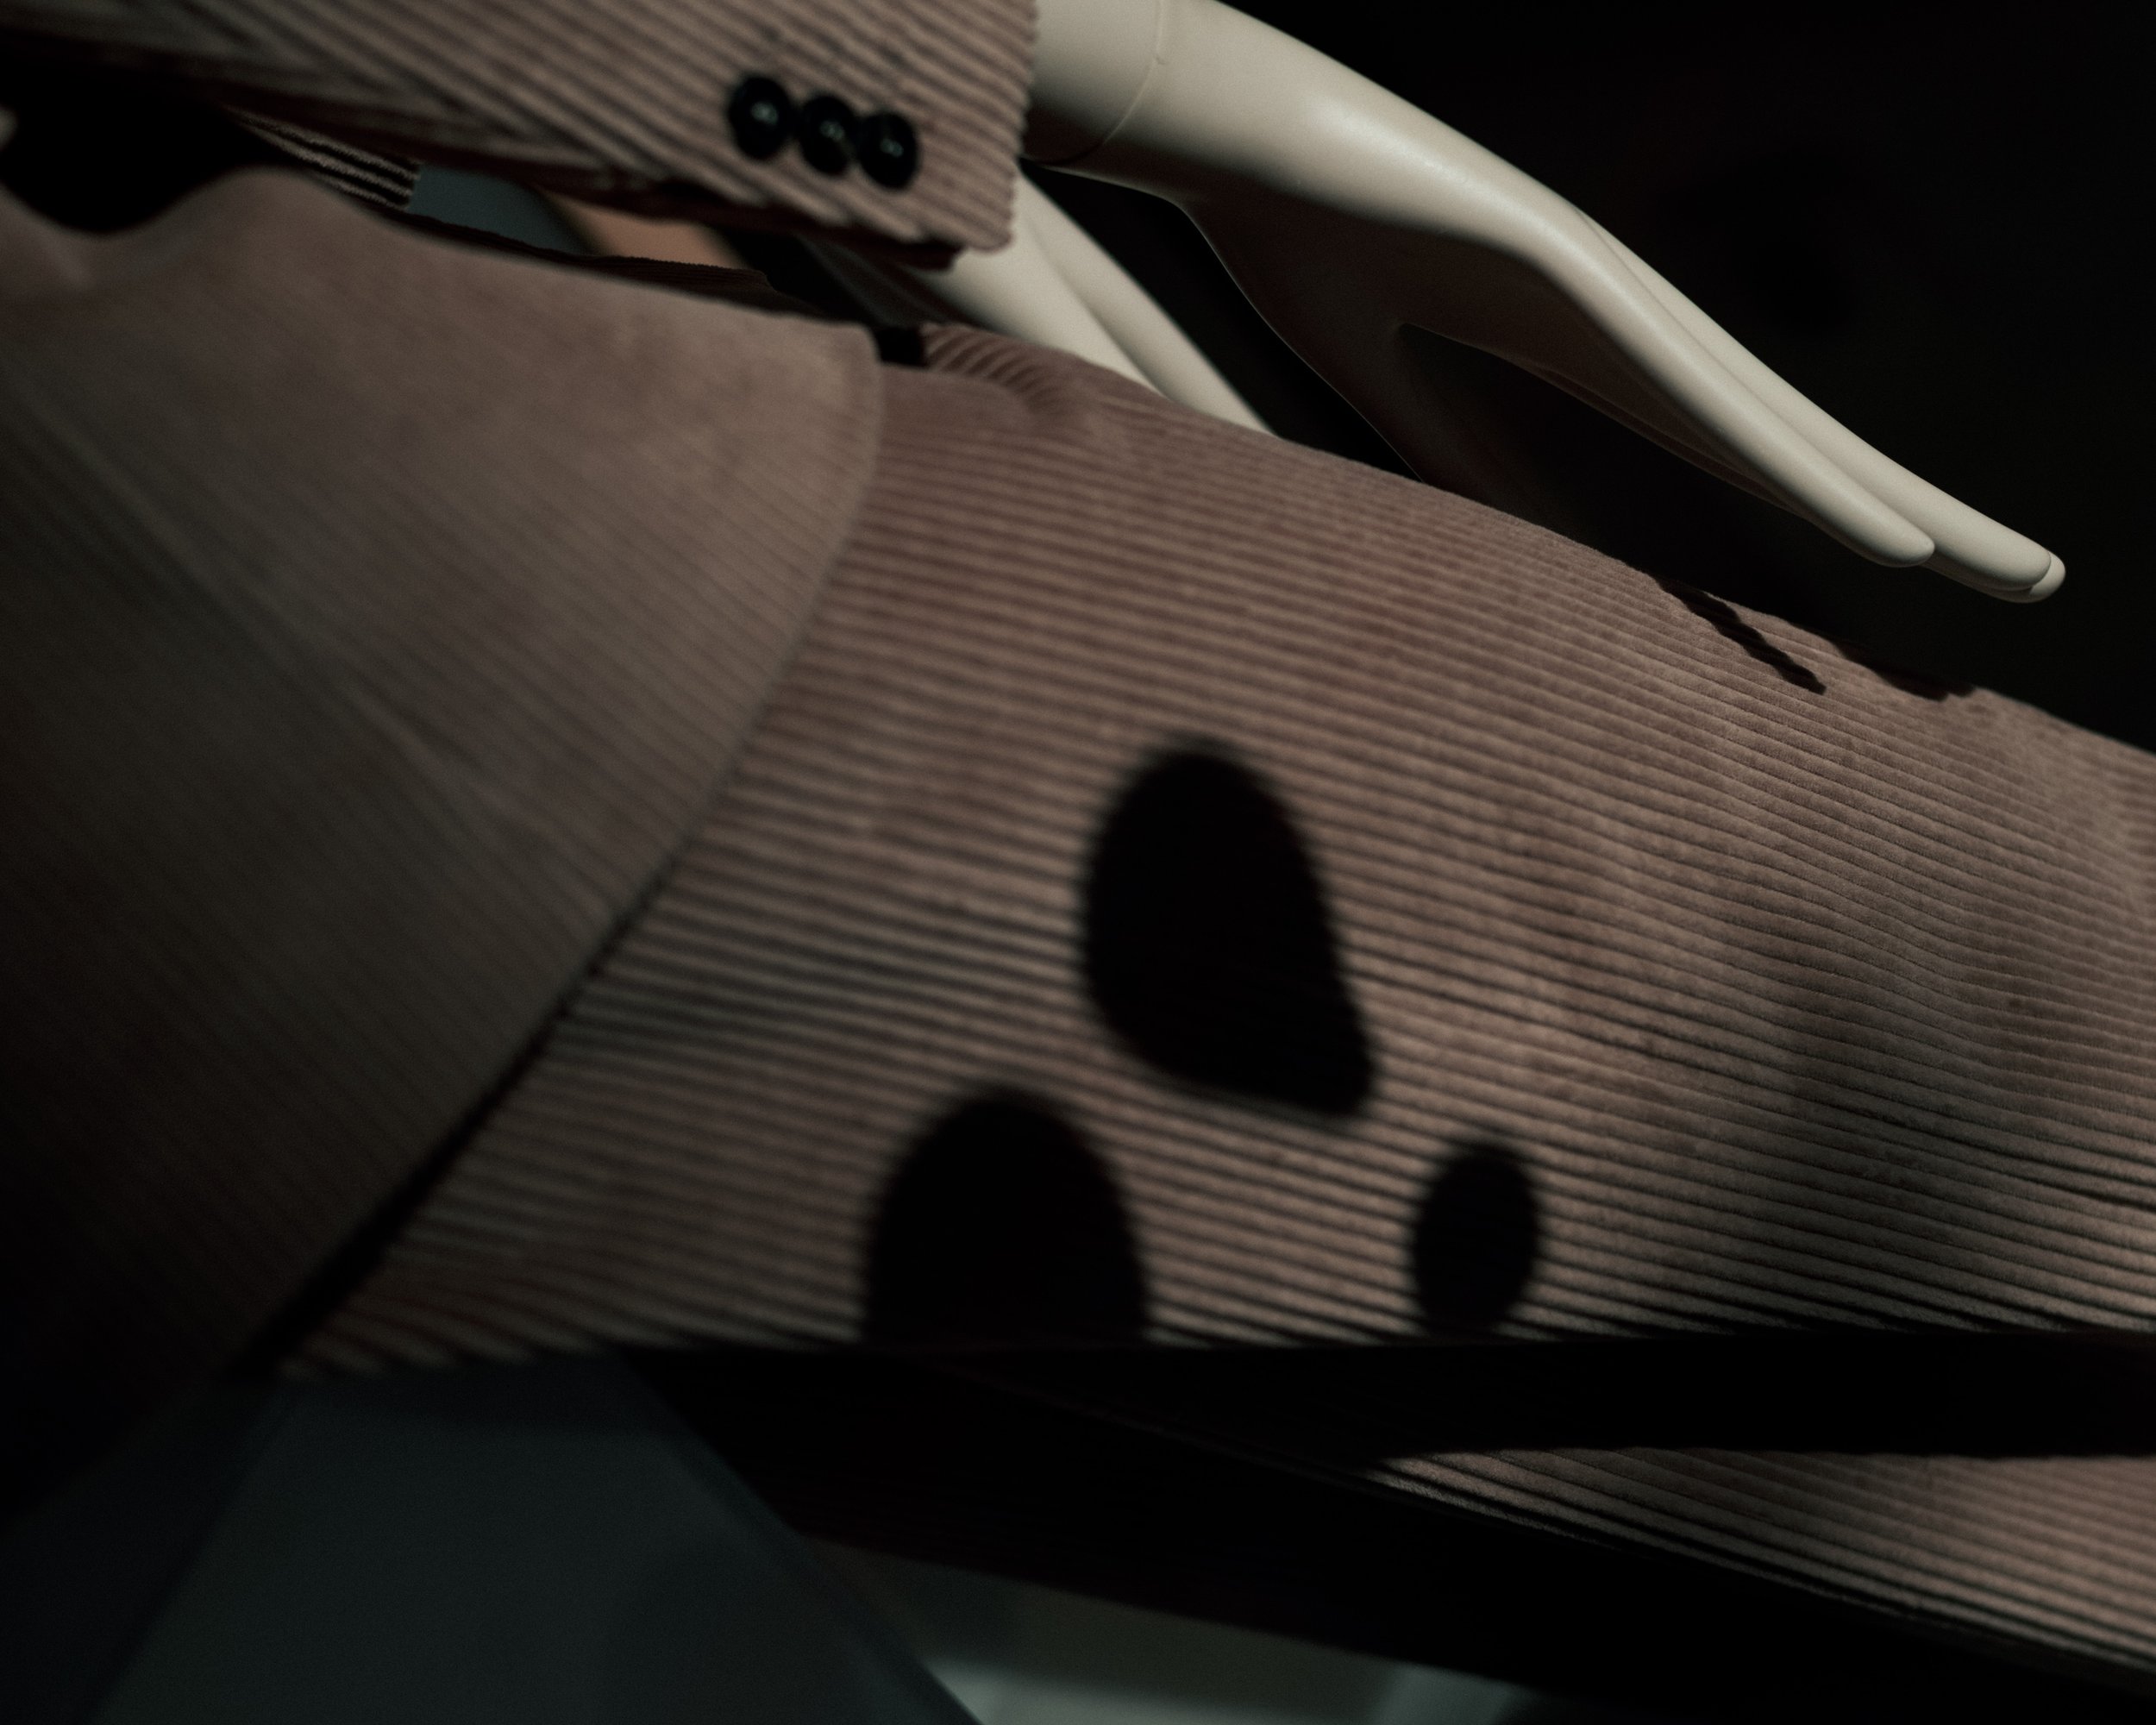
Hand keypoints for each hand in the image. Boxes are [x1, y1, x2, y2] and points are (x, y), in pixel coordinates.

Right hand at [1028, 0, 2060, 600]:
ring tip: (2005, 569)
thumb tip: (1557, 554)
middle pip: (1789, 428)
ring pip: (1773, 417)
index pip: (1729, 442)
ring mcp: (1603, 282)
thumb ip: (1486, 463)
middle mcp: (1622, 307)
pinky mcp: (1564, 268)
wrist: (1223, 125)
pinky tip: (1883, 531)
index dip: (1823, 505)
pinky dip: (1790, 464)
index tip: (1905, 569)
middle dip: (1913, 506)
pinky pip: (1694, 392)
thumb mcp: (1401, 390)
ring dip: (1897, 500)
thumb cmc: (1291, 237)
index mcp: (1582, 337)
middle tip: (2029, 577)